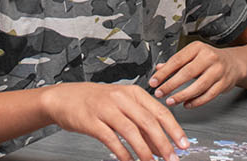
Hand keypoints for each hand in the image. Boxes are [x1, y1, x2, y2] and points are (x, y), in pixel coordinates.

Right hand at [41, 82, 188, 160]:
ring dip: (145, 151)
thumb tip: (160, 142)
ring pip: (131, 132)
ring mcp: (106, 109)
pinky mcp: (92, 121)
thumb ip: (140, 120)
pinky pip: (112, 140)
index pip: (160, 111)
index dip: (174, 129)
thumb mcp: (121, 103)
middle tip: (172, 158)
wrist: (62, 98)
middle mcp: (121, 99)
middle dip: (163, 143)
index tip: (184, 144)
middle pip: (148, 122)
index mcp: (133, 92)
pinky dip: (123, 153)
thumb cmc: (94, 101)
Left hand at [149, 41, 246, 107]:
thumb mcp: (192, 55)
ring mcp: (218, 71)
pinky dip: (196, 102)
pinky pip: (208, 95)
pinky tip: (186, 104)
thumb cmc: (210, 59)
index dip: (164, 72)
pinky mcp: (224, 83)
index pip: (177, 60)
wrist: (234, 63)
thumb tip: (158, 69)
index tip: (153, 81)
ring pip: (198, 86)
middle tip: (159, 93)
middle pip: (187, 73)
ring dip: (182, 95)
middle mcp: (209, 57)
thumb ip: (175, 62)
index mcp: (198, 48)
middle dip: (170, 85)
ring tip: (171, 101)